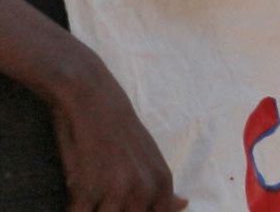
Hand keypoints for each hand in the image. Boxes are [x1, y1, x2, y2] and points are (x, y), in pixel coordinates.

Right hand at [50, 43, 184, 211]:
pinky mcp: (86, 191)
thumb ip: (162, 187)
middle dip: (115, 211)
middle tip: (105, 194)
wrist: (91, 100)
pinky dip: (74, 209)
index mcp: (161, 183)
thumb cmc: (119, 130)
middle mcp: (143, 189)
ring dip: (94, 209)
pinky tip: (75, 197)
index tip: (124, 203)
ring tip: (91, 193)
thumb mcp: (150, 156)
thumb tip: (184, 205)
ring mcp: (116, 191)